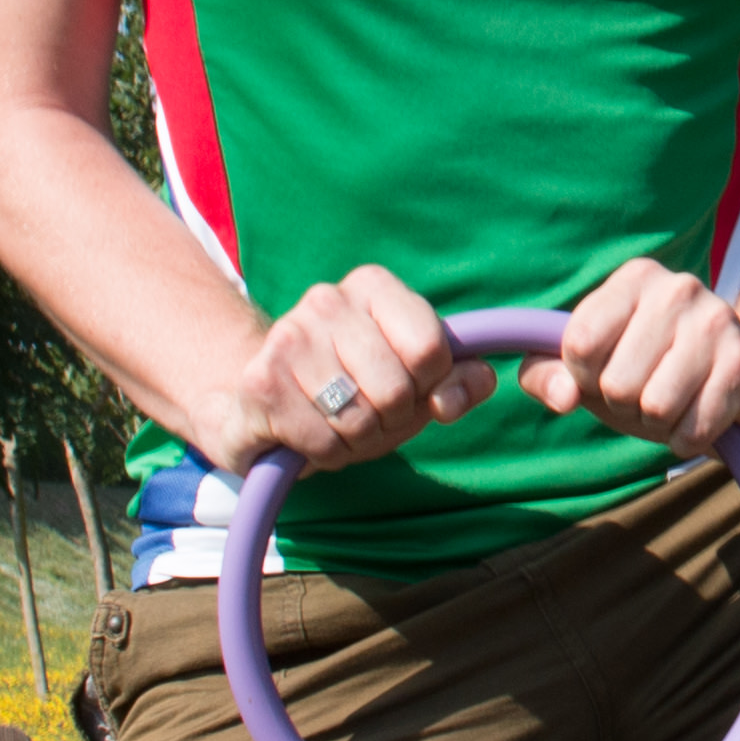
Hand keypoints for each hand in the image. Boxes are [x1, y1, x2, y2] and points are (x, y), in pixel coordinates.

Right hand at [204, 265, 493, 476]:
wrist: (258, 403)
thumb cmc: (350, 391)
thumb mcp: (413, 385)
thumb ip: (459, 381)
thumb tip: (481, 380)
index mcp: (372, 286)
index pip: (431, 348)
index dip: (429, 386)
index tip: (409, 388)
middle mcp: (327, 299)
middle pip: (397, 389)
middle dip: (391, 419)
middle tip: (366, 413)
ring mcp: (289, 336)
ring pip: (360, 419)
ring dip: (356, 440)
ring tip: (335, 423)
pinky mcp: (261, 381)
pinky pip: (324, 442)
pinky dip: (326, 454)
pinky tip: (307, 434)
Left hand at [530, 260, 739, 456]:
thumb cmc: (656, 377)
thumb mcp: (593, 373)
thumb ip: (547, 376)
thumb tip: (562, 396)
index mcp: (636, 277)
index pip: (578, 344)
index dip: (584, 378)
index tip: (607, 374)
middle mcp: (679, 287)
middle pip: (615, 383)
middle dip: (627, 407)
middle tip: (652, 393)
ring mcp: (718, 321)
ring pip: (655, 407)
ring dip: (661, 425)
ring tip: (679, 404)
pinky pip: (693, 429)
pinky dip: (691, 439)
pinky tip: (705, 419)